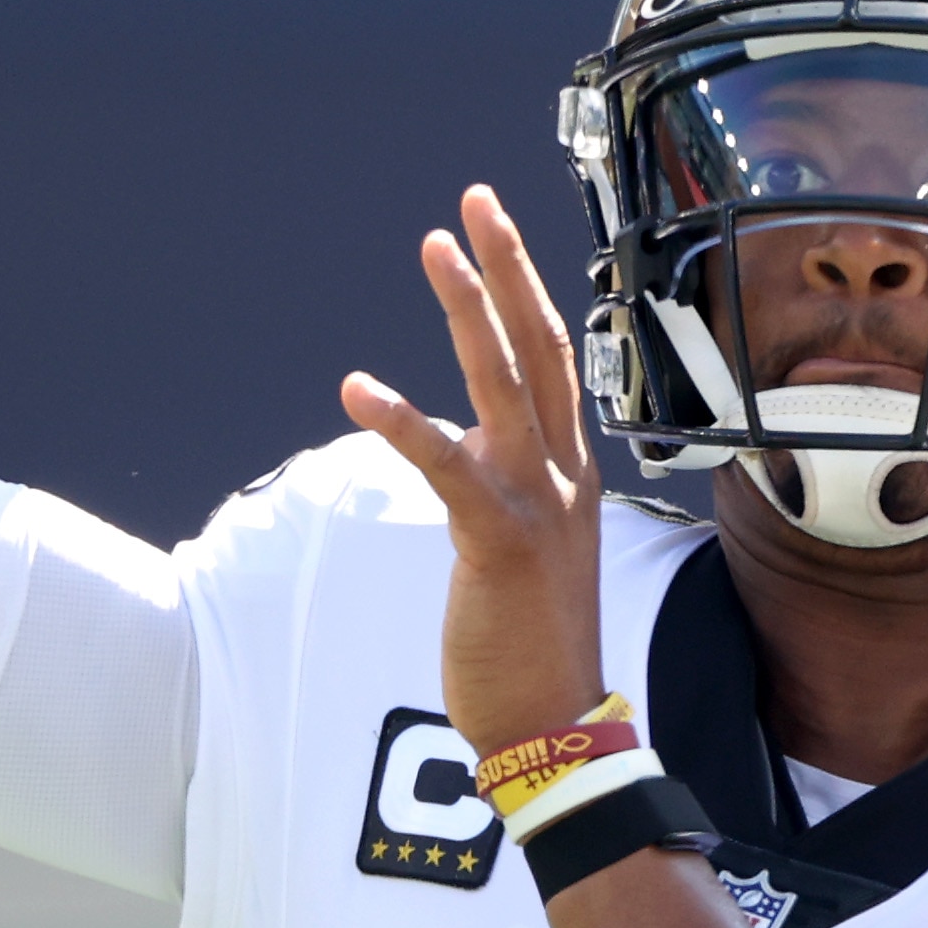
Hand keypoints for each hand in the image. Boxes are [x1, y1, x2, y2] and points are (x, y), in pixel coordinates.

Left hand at [342, 188, 608, 756]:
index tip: (495, 235)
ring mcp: (537, 502)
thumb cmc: (534, 651)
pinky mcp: (498, 539)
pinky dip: (401, 421)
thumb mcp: (530, 558)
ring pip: (501, 382)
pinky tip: (357, 386)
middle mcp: (562, 475)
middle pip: (538, 346)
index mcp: (570, 476)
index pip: (552, 362)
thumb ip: (506, 500)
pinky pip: (445, 464)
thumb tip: (471, 470)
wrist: (556, 727)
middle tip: (472, 201)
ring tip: (435, 245)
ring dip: (466, 308)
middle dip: (506, 267)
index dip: (526, 293)